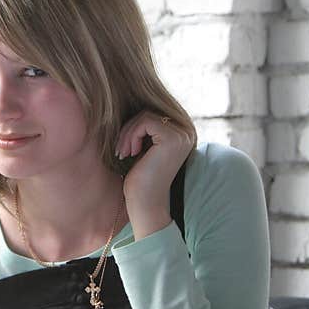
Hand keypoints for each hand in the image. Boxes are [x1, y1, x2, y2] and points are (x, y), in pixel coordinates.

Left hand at [115, 111, 193, 239]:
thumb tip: (129, 104)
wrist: (145, 203)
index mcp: (181, 134)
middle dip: (129, 130)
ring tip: (123, 153)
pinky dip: (131, 135)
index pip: (152, 115)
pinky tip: (129, 153)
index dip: (133, 128)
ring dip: (128, 134)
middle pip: (148, 113)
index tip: (124, 149)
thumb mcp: (142, 148)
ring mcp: (182, 135)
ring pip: (145, 116)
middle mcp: (186, 132)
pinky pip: (145, 121)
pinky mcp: (173, 138)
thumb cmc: (140, 179)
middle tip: (121, 151)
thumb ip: (144, 129)